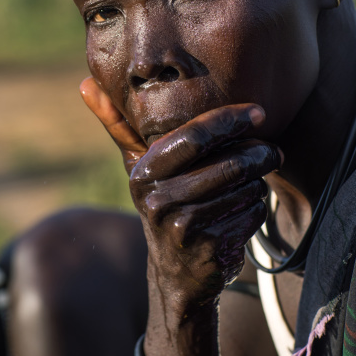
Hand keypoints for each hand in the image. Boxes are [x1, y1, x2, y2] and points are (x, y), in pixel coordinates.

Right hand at [80, 77, 281, 306]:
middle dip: (260, 153)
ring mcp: (182, 227)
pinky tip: (242, 212)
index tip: (259, 113)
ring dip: (258, 183)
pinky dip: (256, 209)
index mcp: (143, 172)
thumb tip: (83, 84)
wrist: (176, 271)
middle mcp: (158, 200)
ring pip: (245, 188)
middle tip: (272, 151)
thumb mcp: (140, 166)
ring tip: (250, 184)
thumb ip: (119, 124)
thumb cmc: (163, 202)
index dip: (229, 121)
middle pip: (229, 164)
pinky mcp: (208, 248)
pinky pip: (251, 214)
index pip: (193, 136)